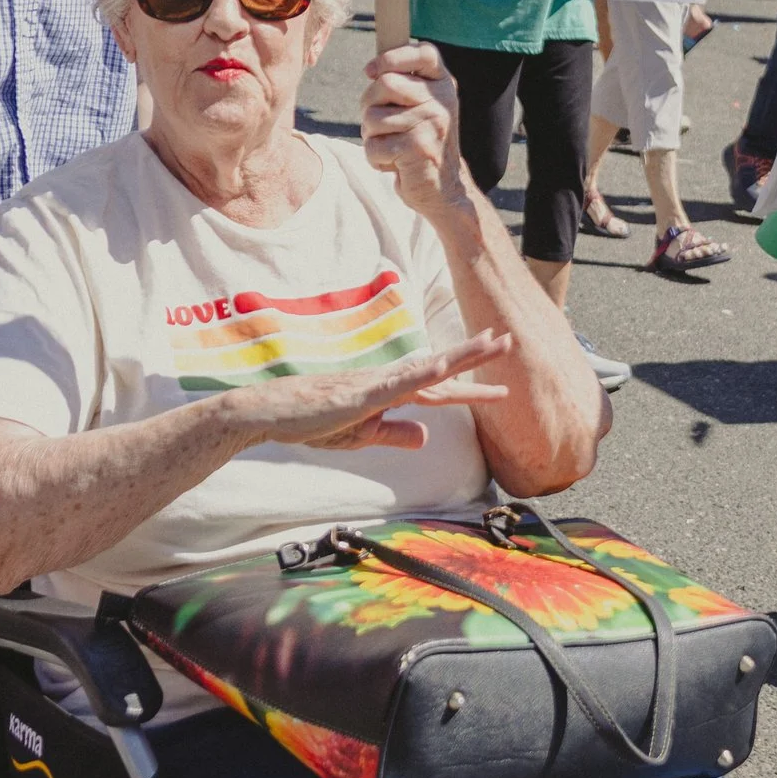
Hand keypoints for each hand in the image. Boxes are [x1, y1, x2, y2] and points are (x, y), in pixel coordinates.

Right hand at [251, 331, 514, 453]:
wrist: (268, 414)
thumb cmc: (310, 422)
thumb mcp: (361, 436)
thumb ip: (394, 433)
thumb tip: (426, 437)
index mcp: (389, 393)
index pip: (438, 390)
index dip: (470, 387)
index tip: (500, 384)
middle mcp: (386, 382)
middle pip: (439, 368)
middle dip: (474, 356)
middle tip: (508, 340)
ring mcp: (373, 385)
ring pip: (424, 368)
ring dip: (458, 356)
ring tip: (489, 342)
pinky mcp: (358, 394)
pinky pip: (396, 384)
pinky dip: (422, 374)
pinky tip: (443, 366)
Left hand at [359, 41, 474, 216]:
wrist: (444, 188)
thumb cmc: (420, 142)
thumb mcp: (420, 107)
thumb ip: (402, 83)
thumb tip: (371, 69)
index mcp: (444, 85)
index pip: (423, 53)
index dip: (390, 57)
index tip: (371, 71)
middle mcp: (442, 101)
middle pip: (385, 83)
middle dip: (369, 104)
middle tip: (380, 123)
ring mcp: (432, 124)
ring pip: (372, 117)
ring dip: (371, 135)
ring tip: (392, 145)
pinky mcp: (418, 149)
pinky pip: (373, 146)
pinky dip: (375, 158)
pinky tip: (394, 163)